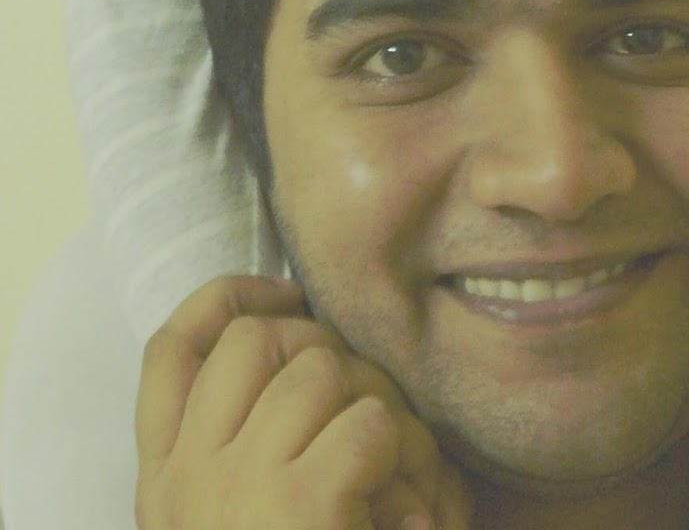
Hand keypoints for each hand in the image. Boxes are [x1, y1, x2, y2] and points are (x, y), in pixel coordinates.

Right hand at [136, 275, 470, 529]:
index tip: (281, 296)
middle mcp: (188, 482)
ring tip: (396, 485)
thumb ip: (245, 438)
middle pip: (258, 340)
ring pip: (323, 370)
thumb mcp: (249, 513)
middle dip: (326, 355)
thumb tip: (292, 324)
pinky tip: (404, 516)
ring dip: (381, 412)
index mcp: (168, 485)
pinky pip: (371, 424)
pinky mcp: (297, 509)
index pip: (172, 349)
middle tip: (366, 419)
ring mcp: (236, 490)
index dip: (225, 299)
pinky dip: (406, 461)